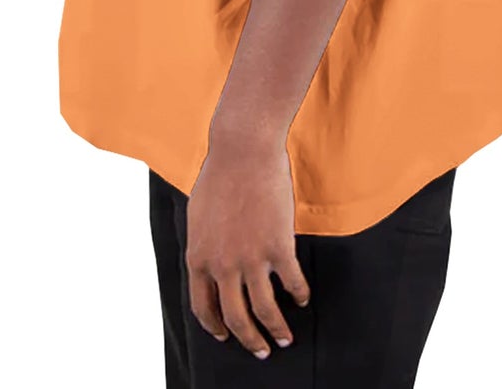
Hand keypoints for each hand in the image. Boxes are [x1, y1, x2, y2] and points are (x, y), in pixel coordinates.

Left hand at [185, 135, 312, 357]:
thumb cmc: (220, 175)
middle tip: (260, 351)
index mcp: (199, 258)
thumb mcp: (199, 216)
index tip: (225, 336)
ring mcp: (251, 258)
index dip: (215, 326)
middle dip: (249, 341)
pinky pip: (292, 283)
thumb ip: (205, 245)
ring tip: (284, 339)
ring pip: (265, 310)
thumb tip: (211, 264)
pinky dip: (299, 295)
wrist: (243, 150)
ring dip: (276, 330)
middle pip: (236, 318)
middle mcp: (223, 265)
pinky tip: (302, 299)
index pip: (203, 307)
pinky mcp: (278, 247)